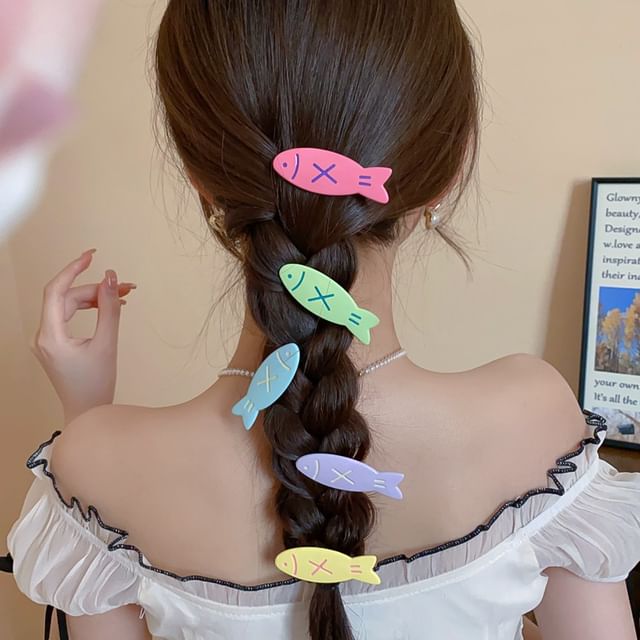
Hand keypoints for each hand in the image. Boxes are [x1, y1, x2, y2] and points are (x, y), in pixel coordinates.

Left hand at [30, 249, 136, 422]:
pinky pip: (70, 317)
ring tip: (123, 296)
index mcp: (50, 336)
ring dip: (95, 299)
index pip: (56, 291)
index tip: (91, 256)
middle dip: (96, 289)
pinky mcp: (54, 344)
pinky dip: (89, 310)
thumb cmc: (95, 385)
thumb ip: (110, 309)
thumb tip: (111, 279)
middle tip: (126, 287)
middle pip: (68, 298)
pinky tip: (108, 308)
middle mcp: (43, 336)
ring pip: (70, 306)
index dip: (73, 269)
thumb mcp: (107, 344)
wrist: (87, 413)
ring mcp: (47, 340)